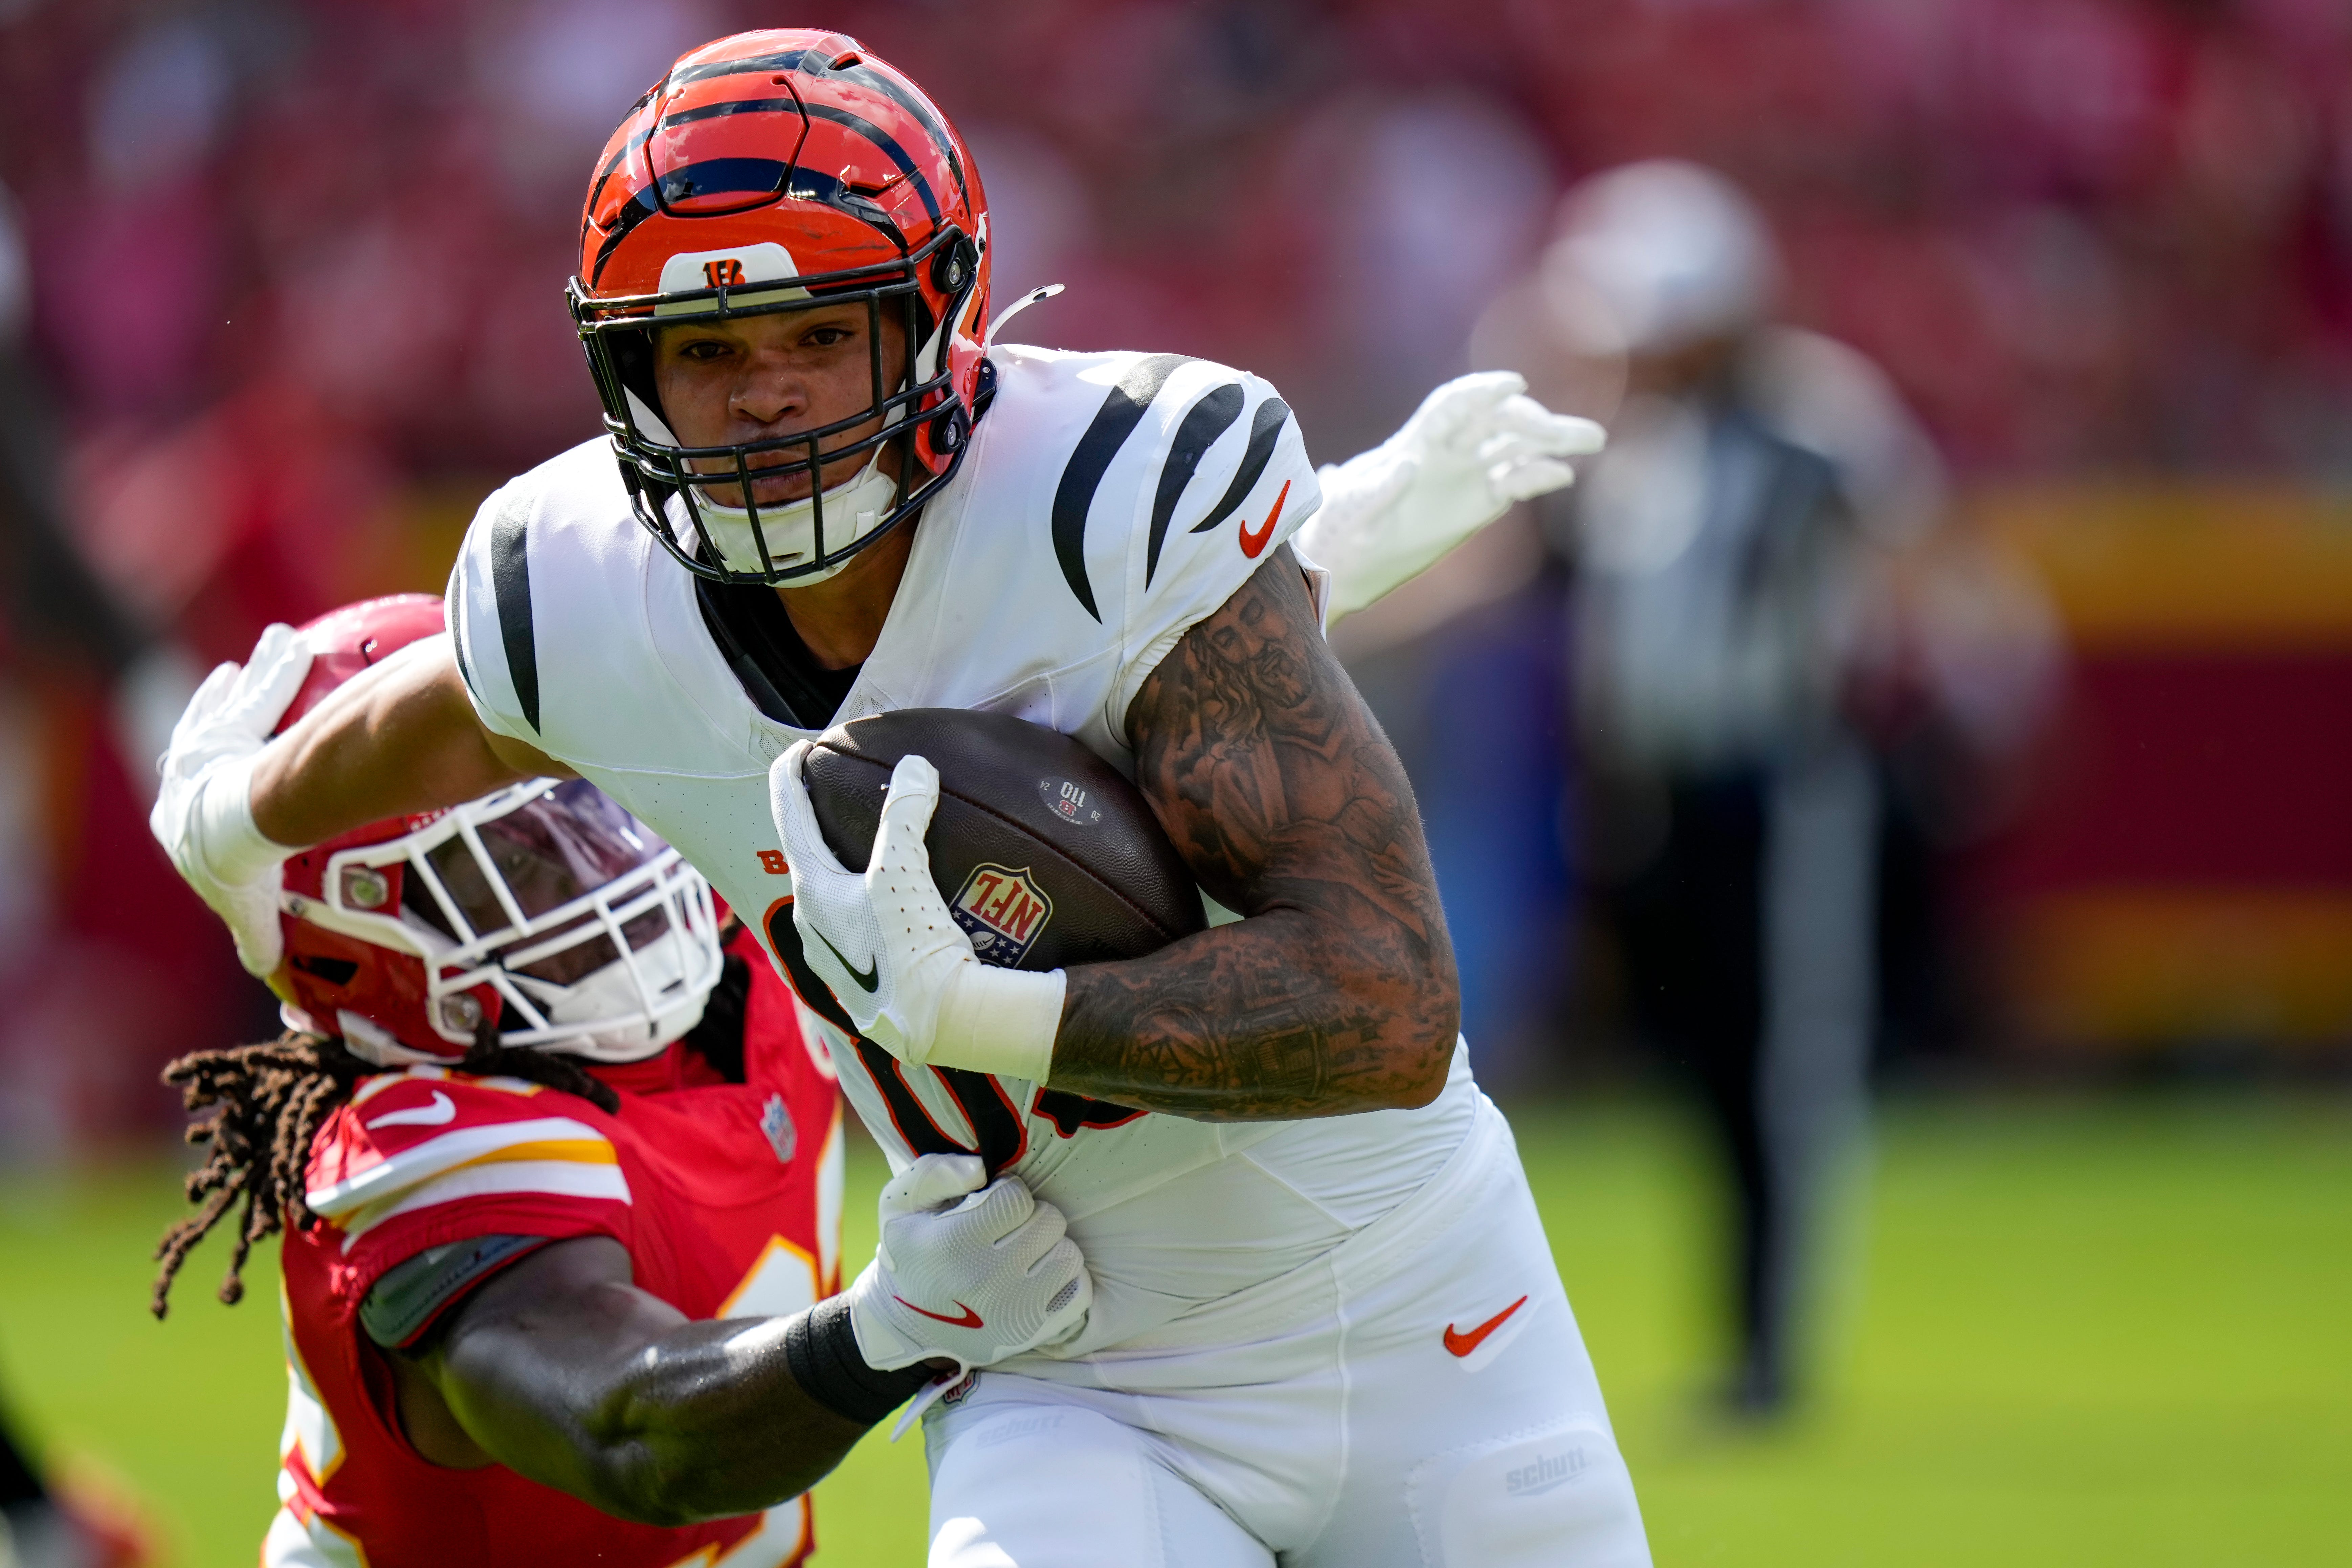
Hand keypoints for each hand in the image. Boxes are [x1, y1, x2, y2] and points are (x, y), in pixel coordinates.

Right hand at [150, 623, 310, 976]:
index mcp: (183, 818)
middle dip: (212, 707)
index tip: (196, 757)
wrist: (232, 837)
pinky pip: (263, 692)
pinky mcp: (231, 728)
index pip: (186, 789)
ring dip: (257, 676)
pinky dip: (277, 670)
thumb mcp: (248, 913)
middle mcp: (190, 772)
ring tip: (275, 647)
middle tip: (227, 681)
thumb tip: (268, 970)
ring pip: (236, 702)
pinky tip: (293, 645)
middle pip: (205, 731)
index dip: (193, 770)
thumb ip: (259, 936)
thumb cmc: (235, 874)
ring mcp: (209, 746)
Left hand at [768, 744, 1061, 1081]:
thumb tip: (915, 765)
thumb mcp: (904, 871)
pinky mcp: (859, 975)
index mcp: (811, 889)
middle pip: (807, 855)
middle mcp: (810, 921)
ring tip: (872, 845)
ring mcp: (832, 953)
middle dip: (819, 822)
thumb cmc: (909, 947)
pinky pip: (856, 921)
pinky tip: (896, 901)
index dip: (789, 775)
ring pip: (831, 892)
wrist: (936, 1023)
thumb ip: (904, 813)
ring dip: (845, 865)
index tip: (800, 748)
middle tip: (836, 791)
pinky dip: (868, 898)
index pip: (789, 815)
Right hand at [844, 1153, 1090, 1371]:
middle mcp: (985, 1281)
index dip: (1007, 1194)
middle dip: (1031, 1217)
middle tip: (1009, 1230)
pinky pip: (1079, 1292)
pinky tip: (1038, 1278)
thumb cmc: (911, 1254)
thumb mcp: (901, 1205)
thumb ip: (936, 1173)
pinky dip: (1065, 1281)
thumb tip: (982, 1169)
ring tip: (1023, 1253)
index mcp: (951, 1244)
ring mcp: (1012, 1313)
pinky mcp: (1031, 1333)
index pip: (1016, 1198)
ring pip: (1068, 1255)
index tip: (991, 1206)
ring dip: (1050, 1248)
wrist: (904, 1326)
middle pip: (1049, 1221)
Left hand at [1295, 371, 1604, 621]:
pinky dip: (1539, 476)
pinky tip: (1562, 476)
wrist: (1350, 554)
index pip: (1454, 404)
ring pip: (1517, 445)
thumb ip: (1378, 489)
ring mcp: (1469, 472)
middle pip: (1497, 421)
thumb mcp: (1352, 511)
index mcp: (1416, 441)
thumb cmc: (1343, 526)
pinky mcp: (1483, 499)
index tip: (1513, 386)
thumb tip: (1405, 465)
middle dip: (1532, 420)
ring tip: (1594, 439)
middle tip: (1563, 432)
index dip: (1483, 390)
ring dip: (1553, 441)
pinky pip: (1516, 480)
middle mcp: (1449, 449)